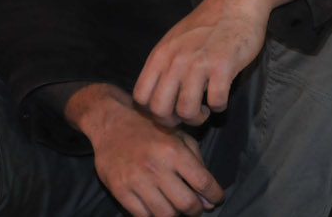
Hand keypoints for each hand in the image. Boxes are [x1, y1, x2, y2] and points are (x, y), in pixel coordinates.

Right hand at [68, 83, 223, 216]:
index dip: (215, 195)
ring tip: (178, 209)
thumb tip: (208, 200)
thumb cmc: (152, 130)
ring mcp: (136, 181)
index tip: (218, 199)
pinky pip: (142, 216)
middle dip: (196, 210)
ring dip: (176, 215)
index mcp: (175, 151)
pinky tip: (159, 210)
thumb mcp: (181, 137)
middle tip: (197, 208)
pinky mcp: (120, 190)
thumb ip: (198, 165)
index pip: (203, 182)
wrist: (113, 124)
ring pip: (165, 214)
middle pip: (185, 203)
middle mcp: (156, 167)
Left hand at [133, 0, 291, 126]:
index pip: (140, 97)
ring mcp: (199, 64)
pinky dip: (219, 106)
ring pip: (186, 110)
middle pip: (159, 109)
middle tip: (187, 114)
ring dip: (197, 118)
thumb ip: (165, 64)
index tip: (169, 108)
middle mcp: (176, 60)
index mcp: (161, 55)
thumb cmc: (208, 23)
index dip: (152, 111)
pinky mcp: (224, 66)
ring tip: (205, 109)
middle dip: (173, 121)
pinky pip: (216, 101)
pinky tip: (221, 98)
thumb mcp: (175, 39)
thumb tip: (158, 94)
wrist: (237, 1)